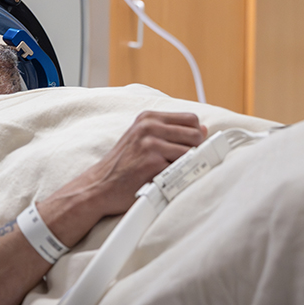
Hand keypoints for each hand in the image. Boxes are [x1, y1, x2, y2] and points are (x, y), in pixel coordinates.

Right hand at [38, 111, 206, 246]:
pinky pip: (182, 169)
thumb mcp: (142, 140)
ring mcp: (150, 143)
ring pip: (192, 152)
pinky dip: (179, 177)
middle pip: (195, 134)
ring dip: (187, 165)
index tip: (191, 149)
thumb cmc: (123, 166)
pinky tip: (166, 182)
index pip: (191, 119)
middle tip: (182, 165)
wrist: (99, 186)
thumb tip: (203, 129)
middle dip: (195, 151)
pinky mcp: (153, 163)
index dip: (196, 135)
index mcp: (148, 118)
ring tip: (173, 174)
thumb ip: (170, 132)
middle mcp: (149, 126)